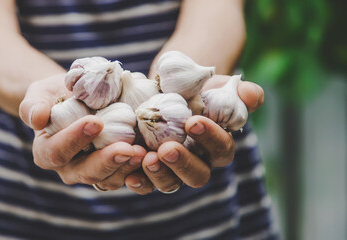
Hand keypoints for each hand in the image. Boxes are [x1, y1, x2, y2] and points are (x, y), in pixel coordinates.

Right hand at [19, 74, 145, 186]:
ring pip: (108, 179)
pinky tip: (151, 156)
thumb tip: (37, 117)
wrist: (75, 100)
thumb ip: (33, 105)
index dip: (75, 139)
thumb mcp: (39, 94)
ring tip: (143, 152)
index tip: (95, 122)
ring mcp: (92, 172)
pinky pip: (125, 176)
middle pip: (86, 172)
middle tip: (127, 148)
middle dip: (107, 160)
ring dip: (127, 167)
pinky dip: (139, 169)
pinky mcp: (113, 170)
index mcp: (46, 153)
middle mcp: (68, 168)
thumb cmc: (55, 95)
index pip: (57, 151)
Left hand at [124, 75, 264, 194]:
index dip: (210, 137)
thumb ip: (240, 92)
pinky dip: (138, 180)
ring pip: (170, 184)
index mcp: (218, 147)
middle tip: (168, 148)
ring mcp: (172, 171)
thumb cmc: (198, 91)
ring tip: (147, 157)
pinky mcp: (149, 171)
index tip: (193, 121)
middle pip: (197, 175)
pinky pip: (145, 184)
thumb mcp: (219, 87)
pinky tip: (129, 174)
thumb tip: (251, 95)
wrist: (166, 91)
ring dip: (159, 173)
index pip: (221, 149)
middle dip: (183, 163)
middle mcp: (197, 164)